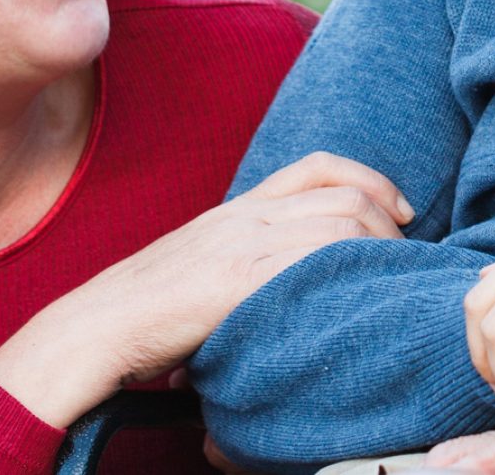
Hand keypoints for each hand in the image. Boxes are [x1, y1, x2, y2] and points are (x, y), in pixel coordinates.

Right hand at [0, 152, 411, 425]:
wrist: (90, 329)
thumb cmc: (139, 317)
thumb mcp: (197, 272)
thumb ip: (240, 266)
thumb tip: (285, 292)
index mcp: (234, 209)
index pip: (316, 167)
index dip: (371, 180)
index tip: (401, 214)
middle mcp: (243, 215)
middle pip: (345, 195)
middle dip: (390, 224)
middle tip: (404, 260)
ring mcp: (242, 242)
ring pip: (344, 224)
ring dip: (382, 254)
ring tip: (389, 286)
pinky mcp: (240, 275)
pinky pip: (318, 258)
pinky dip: (354, 273)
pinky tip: (364, 300)